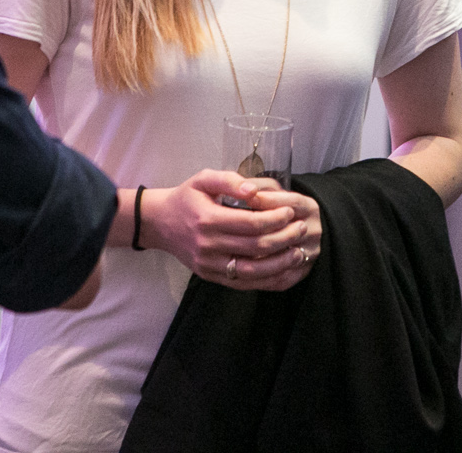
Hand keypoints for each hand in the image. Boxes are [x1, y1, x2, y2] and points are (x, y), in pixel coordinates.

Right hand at [144, 170, 318, 291]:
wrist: (159, 223)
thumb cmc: (186, 197)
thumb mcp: (203, 179)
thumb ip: (230, 180)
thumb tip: (254, 190)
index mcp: (208, 219)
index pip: (250, 223)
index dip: (275, 219)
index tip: (291, 211)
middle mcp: (208, 245)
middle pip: (255, 247)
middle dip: (284, 238)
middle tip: (301, 228)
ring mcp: (209, 265)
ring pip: (252, 271)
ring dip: (280, 263)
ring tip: (298, 252)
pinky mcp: (210, 277)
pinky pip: (243, 283)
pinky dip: (267, 280)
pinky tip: (283, 270)